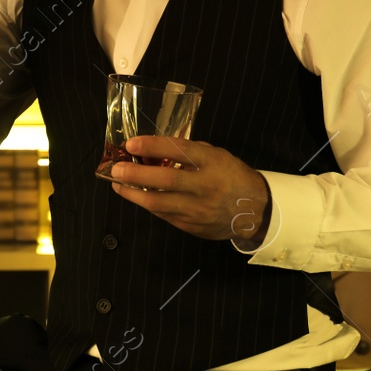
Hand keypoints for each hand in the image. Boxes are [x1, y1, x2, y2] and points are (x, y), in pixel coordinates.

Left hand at [108, 136, 273, 247]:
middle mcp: (205, 187)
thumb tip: (153, 150)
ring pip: (158, 203)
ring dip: (132, 194)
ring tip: (117, 183)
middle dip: (135, 175)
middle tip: (115, 169)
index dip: (153, 146)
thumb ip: (189, 153)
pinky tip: (136, 196)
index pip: (179, 151)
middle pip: (165, 181)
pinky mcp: (191, 227)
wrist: (255, 210)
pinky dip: (147, 204)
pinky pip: (163, 214)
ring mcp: (198, 210)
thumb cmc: (231, 175)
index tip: (131, 143)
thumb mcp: (216, 156)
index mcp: (213, 163)